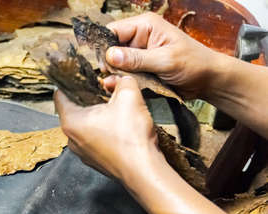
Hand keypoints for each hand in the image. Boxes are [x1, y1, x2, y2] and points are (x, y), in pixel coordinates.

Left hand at [54, 76, 164, 181]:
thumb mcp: (130, 96)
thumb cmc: (131, 137)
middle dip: (88, 99)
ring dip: (97, 117)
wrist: (143, 170)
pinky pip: (94, 140)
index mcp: (71, 121)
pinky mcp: (95, 161)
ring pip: (85, 127)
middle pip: (74, 111)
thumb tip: (120, 79)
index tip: (80, 76)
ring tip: (115, 111)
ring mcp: (82, 152)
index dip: (70, 82)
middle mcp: (71, 139)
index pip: (59, 95)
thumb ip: (122, 81)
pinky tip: (119, 129)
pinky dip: (103, 132)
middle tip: (105, 92)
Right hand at [104, 12, 219, 98]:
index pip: (113, 31)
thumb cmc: (194, 63)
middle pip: (111, 48)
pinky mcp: (140, 69)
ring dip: (114, 76)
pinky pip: (124, 74)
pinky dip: (121, 82)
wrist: (208, 80)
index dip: (104, 47)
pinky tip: (119, 88)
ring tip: (113, 85)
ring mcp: (139, 55)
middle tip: (109, 77)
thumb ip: (137, 58)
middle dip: (109, 64)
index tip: (102, 64)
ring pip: (116, 64)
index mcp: (145, 26)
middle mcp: (139, 38)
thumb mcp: (165, 60)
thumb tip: (111, 55)